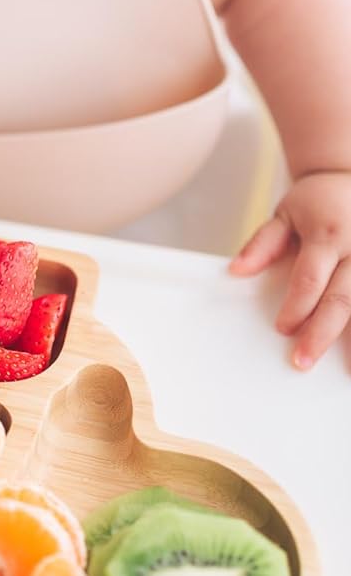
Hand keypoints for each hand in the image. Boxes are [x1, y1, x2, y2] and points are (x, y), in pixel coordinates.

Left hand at [229, 171, 350, 369]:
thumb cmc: (316, 202)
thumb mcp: (285, 214)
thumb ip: (262, 244)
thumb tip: (236, 270)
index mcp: (326, 236)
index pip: (311, 278)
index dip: (297, 306)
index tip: (282, 329)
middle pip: (341, 299)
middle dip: (321, 333)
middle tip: (302, 361)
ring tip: (348, 373)